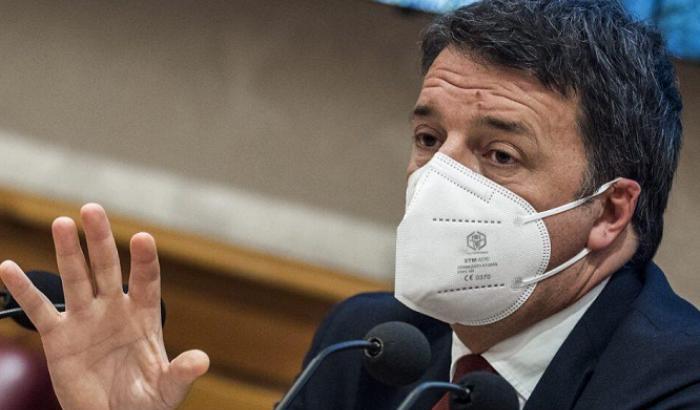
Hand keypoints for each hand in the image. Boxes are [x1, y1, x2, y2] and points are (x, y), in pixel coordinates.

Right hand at [0, 203, 208, 409]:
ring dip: (67, 252)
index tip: (143, 238)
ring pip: (76, 279)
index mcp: (144, 316)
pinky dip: (24, 291)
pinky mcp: (59, 337)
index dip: (144, 260)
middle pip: (107, 268)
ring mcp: (86, 319)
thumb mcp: (167, 389)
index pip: (146, 280)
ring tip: (62, 223)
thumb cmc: (144, 402)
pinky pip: (39, 311)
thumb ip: (181, 373)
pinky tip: (9, 269)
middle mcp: (114, 309)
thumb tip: (202, 361)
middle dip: (101, 240)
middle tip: (93, 210)